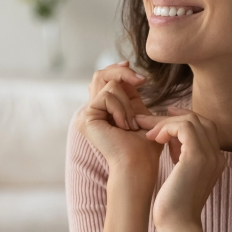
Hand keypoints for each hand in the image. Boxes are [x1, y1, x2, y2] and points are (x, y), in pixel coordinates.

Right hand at [77, 62, 161, 180]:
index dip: (119, 71)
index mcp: (106, 110)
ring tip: (131, 125)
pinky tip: (123, 127)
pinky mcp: (86, 117)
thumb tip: (126, 68)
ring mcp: (87, 114)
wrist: (138, 164)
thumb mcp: (141, 113)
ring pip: (110, 85)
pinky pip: (107, 96)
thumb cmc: (145, 145)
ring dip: (128, 104)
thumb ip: (132, 94)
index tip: (136, 73)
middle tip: (141, 81)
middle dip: (122, 74)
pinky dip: (121, 109)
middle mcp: (93, 110)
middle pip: (100, 75)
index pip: (106, 79)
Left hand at [138, 108, 231, 231]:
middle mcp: (217, 156)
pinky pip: (184, 127)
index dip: (184, 119)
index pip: (205, 128)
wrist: (178, 227)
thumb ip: (181, 159)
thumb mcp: (180, 178)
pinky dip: (166, 128)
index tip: (163, 120)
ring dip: (166, 122)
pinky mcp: (197, 157)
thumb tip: (171, 142)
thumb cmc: (174, 208)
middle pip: (200, 120)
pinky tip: (155, 139)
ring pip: (191, 120)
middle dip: (173, 117)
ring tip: (148, 133)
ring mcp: (210, 156)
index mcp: (216, 161)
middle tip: (149, 121)